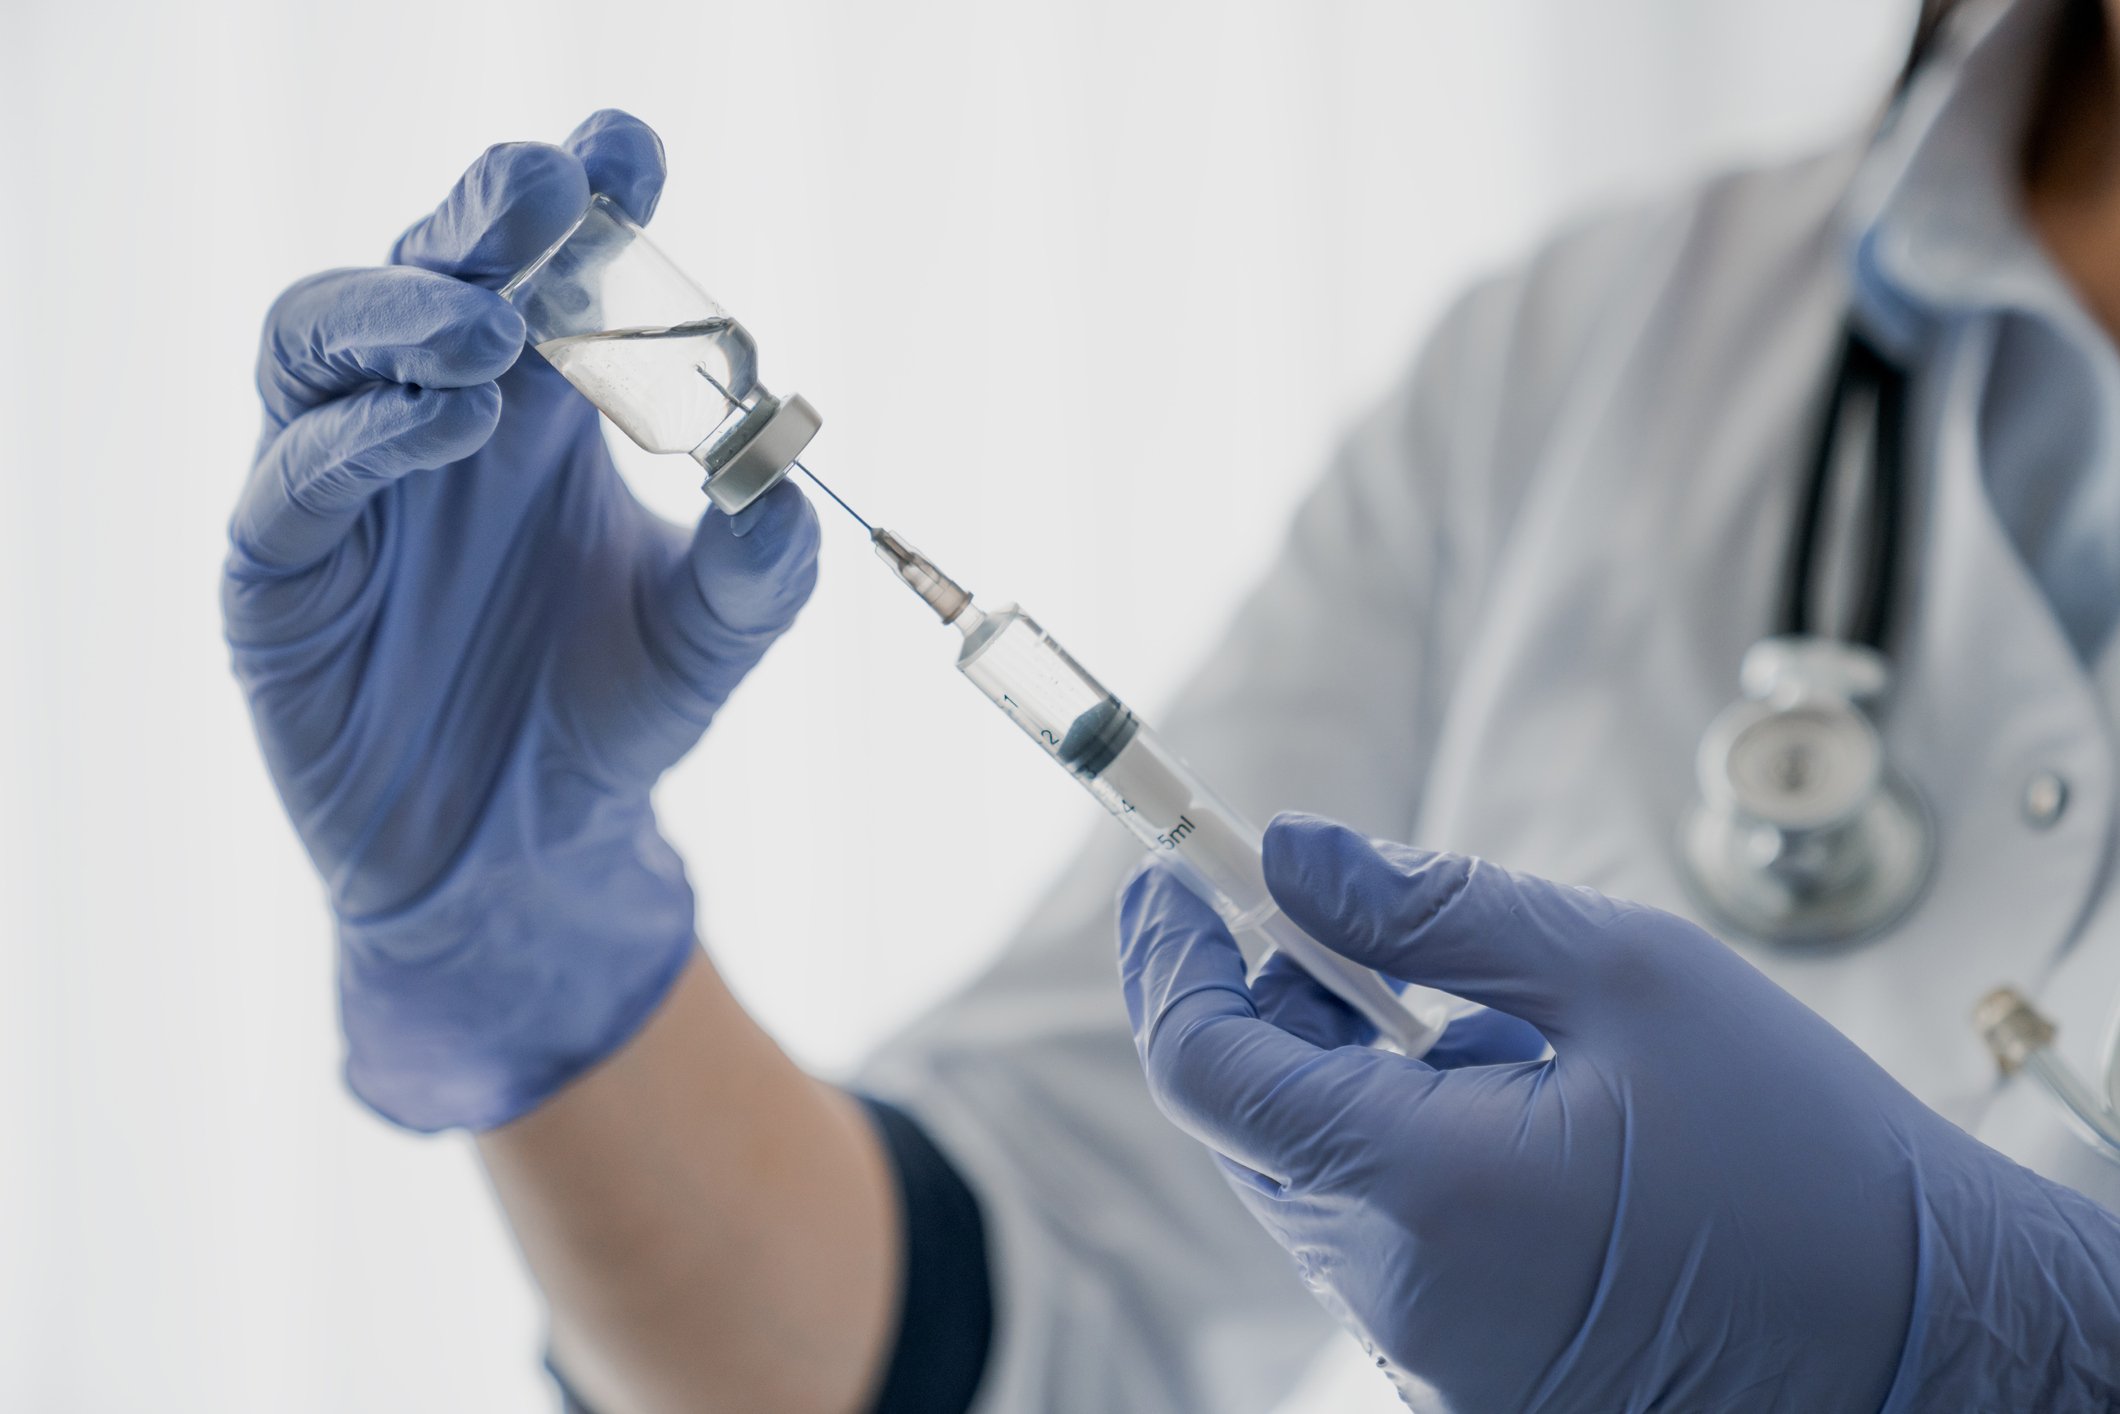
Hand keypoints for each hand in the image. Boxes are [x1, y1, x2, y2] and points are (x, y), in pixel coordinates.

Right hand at [224, 111, 819, 1130]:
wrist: (524, 851)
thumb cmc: (610, 716)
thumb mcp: (711, 640)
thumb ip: (757, 567)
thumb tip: (785, 477)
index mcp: (543, 401)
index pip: (551, 267)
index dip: (585, 197)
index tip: (630, 150)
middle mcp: (438, 413)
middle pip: (432, 264)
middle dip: (487, 214)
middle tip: (553, 190)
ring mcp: (345, 478)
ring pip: (322, 335)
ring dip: (406, 308)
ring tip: (496, 327)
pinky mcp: (282, 565)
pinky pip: (296, 468)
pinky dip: (367, 432)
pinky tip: (451, 426)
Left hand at [1118, 813, 2119, 1410]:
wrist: (1928, 1335)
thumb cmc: (1802, 1149)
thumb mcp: (1626, 973)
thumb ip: (1432, 905)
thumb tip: (1291, 852)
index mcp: (1433, 1193)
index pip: (1207, 1071)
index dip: (1168, 962)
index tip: (1169, 876)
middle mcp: (1403, 1299)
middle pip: (1246, 1122)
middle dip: (1263, 1000)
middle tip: (1330, 912)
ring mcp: (1428, 1355)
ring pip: (1306, 1177)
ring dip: (1340, 1074)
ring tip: (1489, 1030)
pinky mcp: (1463, 1375)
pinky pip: (1371, 1237)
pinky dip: (1391, 1147)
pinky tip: (1510, 1109)